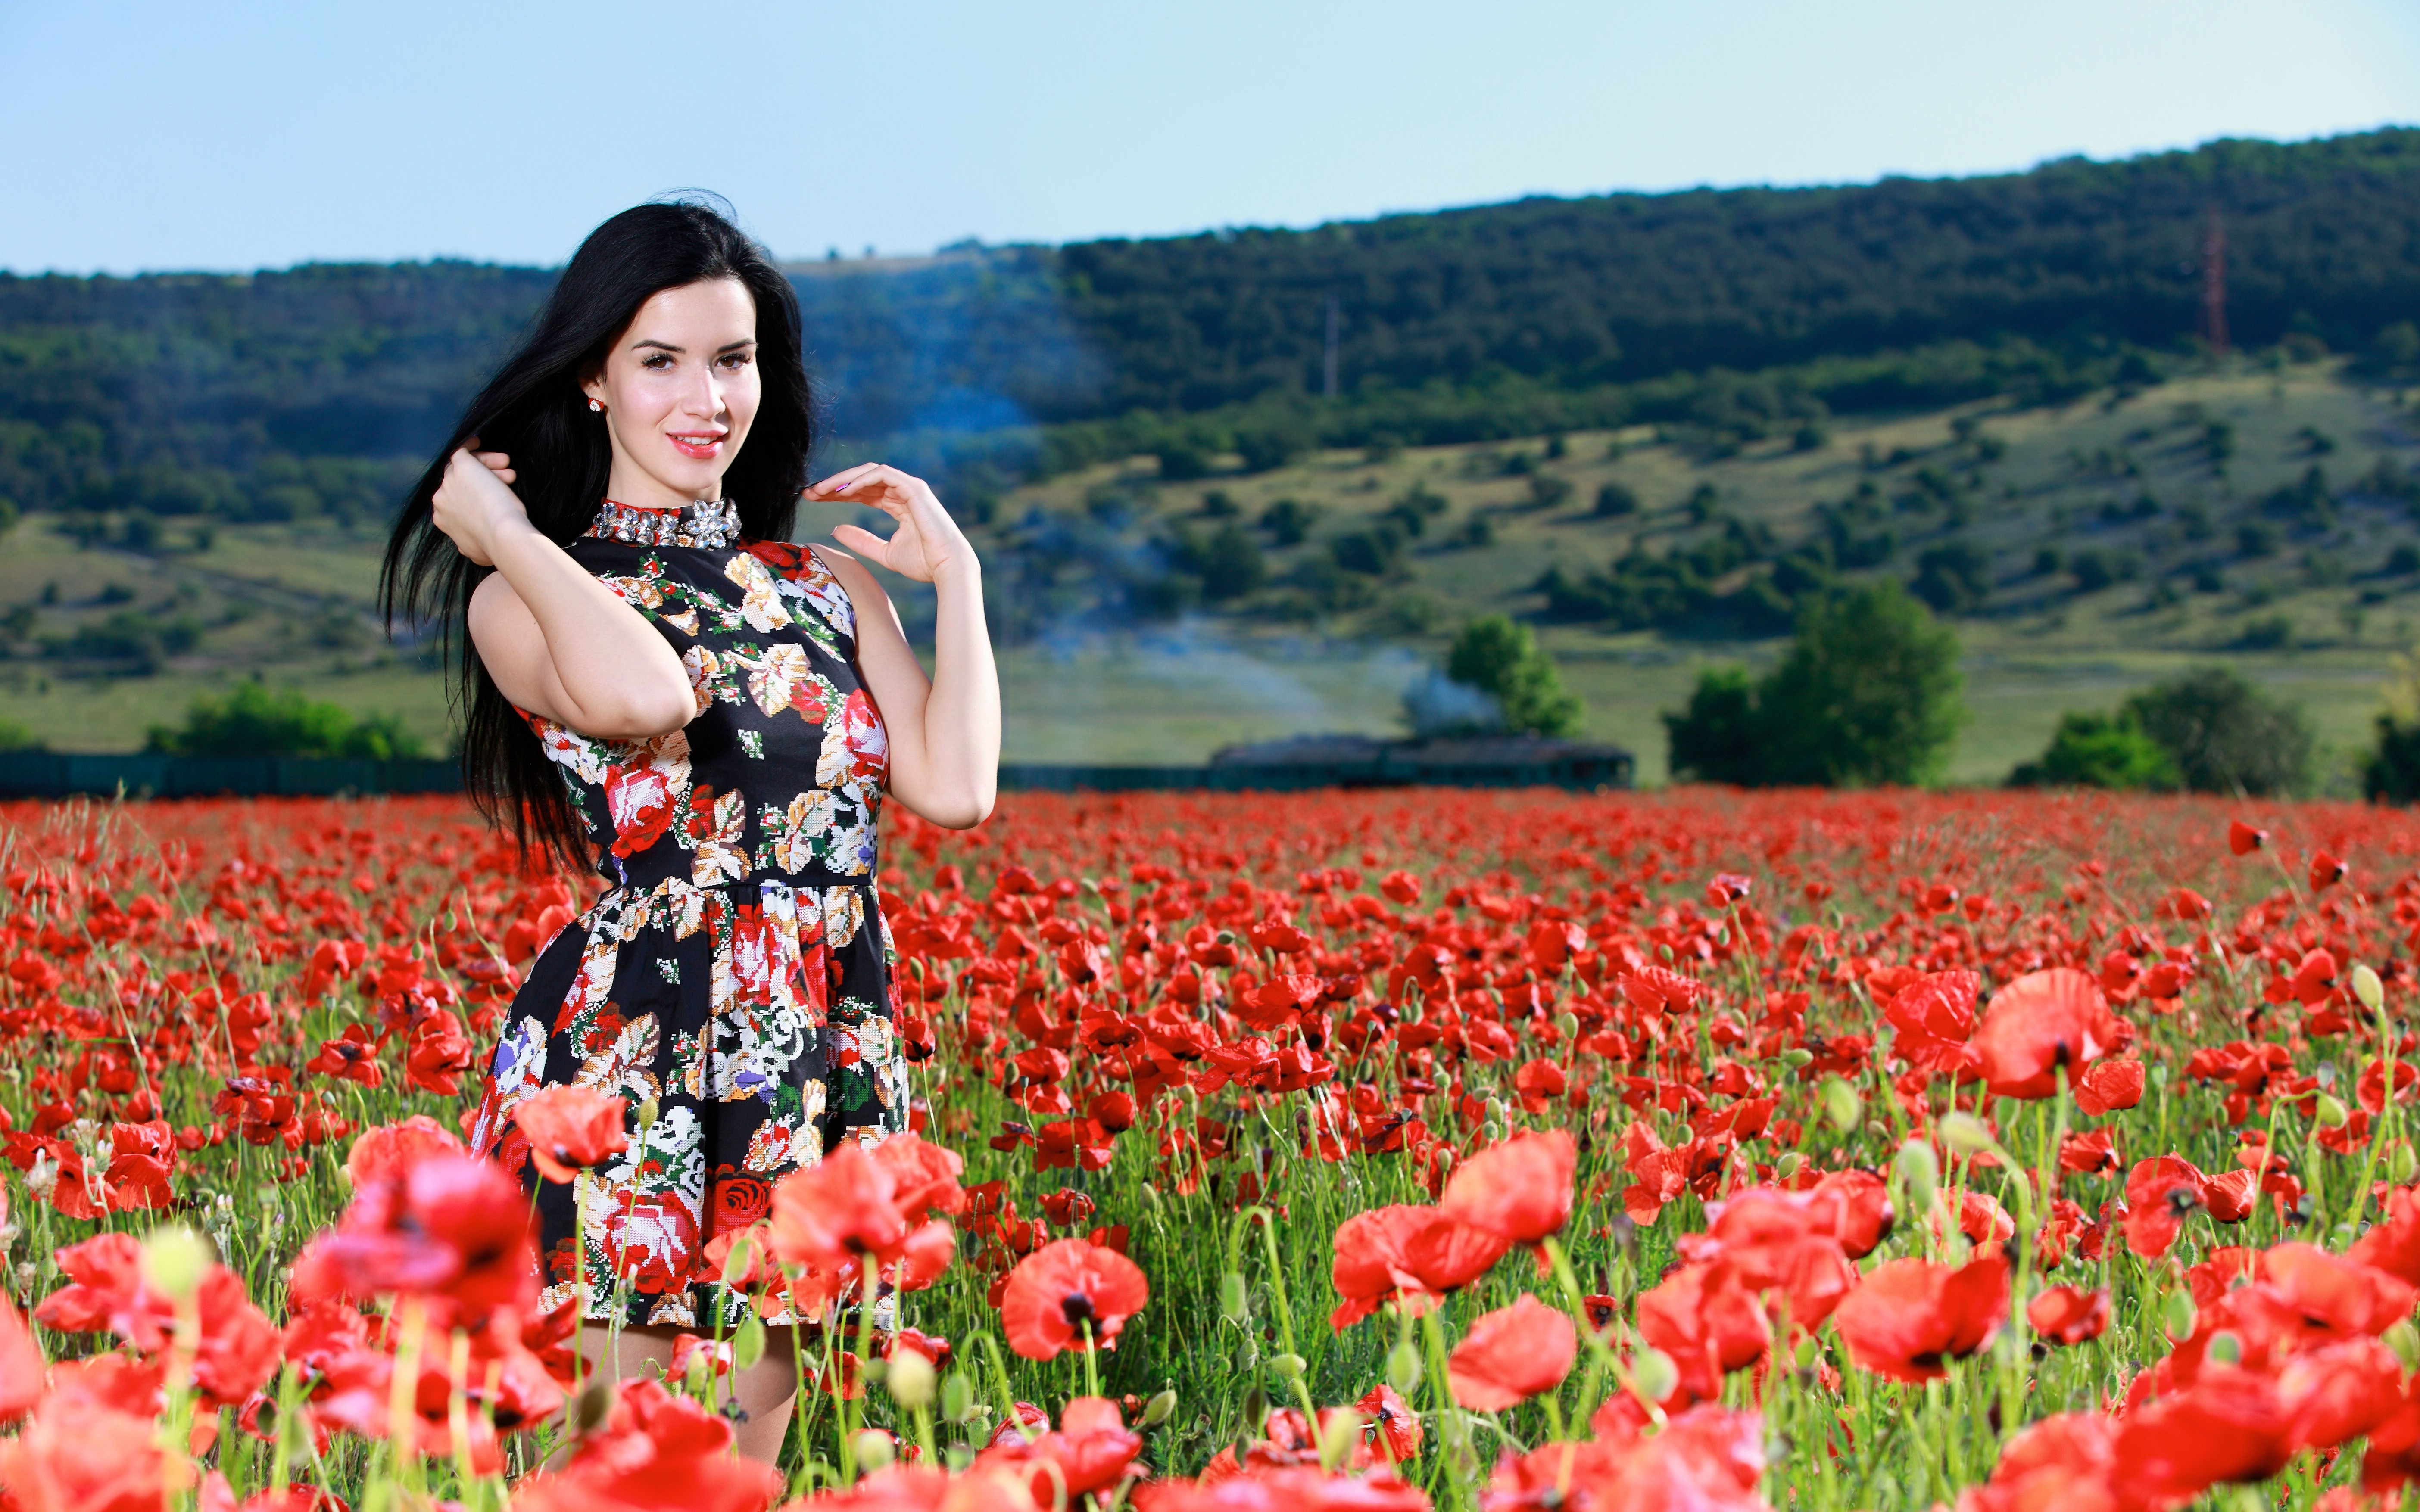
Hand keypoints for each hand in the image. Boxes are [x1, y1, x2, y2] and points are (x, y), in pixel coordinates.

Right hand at [430, 443, 525, 566]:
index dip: (476, 496)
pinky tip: (479, 441)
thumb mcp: (476, 553)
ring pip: (464, 467)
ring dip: (487, 466)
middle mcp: (440, 500)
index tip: (496, 497)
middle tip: (509, 479)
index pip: (456, 499)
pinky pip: (461, 451)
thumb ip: (468, 546)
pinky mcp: (460, 468)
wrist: (501, 536)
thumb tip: (471, 552)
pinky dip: (469, 446)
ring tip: (509, 470)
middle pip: (460, 481)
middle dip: (485, 480)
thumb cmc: (495, 546)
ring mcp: (448, 482)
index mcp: (442, 519)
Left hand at [811, 464, 974, 583]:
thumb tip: (836, 529)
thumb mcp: (884, 552)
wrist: (947, 568)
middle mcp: (903, 491)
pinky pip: (882, 475)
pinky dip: (861, 481)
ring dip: (843, 479)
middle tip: (809, 492)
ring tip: (820, 491)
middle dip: (834, 484)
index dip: (838, 493)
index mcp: (898, 503)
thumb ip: (862, 540)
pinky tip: (842, 491)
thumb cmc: (923, 563)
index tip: (814, 499)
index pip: (863, 491)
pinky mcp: (914, 488)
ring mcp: (909, 487)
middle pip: (862, 479)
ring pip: (869, 472)